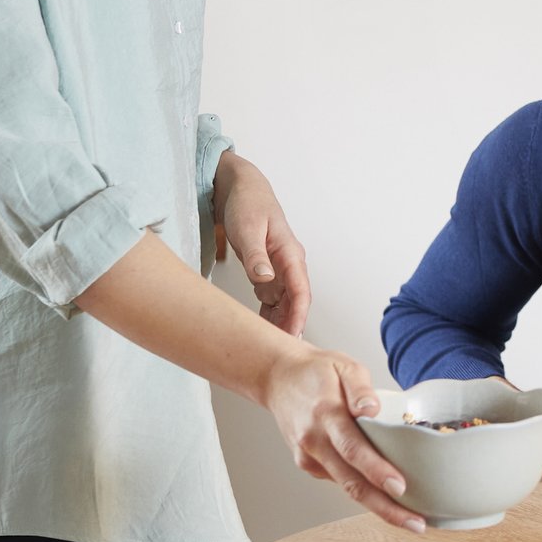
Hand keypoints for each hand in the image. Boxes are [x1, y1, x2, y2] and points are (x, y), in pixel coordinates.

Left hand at [213, 153, 310, 333]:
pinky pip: (271, 299)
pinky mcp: (266, 272)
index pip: (301, 290)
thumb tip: (265, 278)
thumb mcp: (248, 228)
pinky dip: (267, 315)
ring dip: (280, 324)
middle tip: (282, 353)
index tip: (295, 334)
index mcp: (290, 253)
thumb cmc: (248, 204)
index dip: (299, 314)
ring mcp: (278, 269)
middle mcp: (289, 264)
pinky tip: (260, 330)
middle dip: (291, 326)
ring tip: (271, 348)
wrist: (240, 189)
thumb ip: (256, 255)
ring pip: (284, 304)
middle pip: (295, 302)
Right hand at [259, 345, 423, 530]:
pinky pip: (340, 479)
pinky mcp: (308, 464)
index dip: (377, 471)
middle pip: (352, 482)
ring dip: (378, 506)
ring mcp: (309, 457)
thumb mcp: (343, 366)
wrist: (278, 378)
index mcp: (325, 415)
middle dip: (385, 508)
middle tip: (416, 524)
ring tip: (410, 520)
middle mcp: (314, 442)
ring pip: (347, 487)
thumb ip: (360, 388)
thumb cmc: (316, 372)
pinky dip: (363, 489)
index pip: (353, 449)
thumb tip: (372, 410)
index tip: (400, 487)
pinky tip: (386, 496)